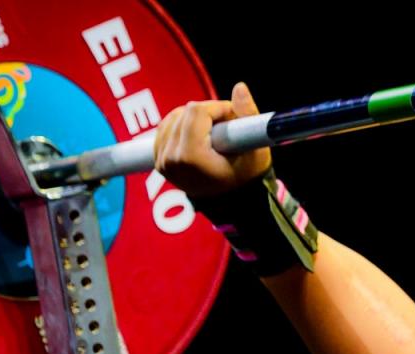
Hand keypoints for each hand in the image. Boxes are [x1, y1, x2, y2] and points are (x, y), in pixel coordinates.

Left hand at [154, 82, 271, 197]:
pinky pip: (165, 128)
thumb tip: (240, 87)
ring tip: (213, 136)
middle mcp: (171, 160)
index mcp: (191, 157)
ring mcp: (162, 162)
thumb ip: (248, 115)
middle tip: (225, 129)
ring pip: (174, 117)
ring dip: (194, 119)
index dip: (218, 108)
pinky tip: (199, 139)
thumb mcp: (256, 149)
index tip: (232, 119)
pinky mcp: (158, 161)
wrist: (234, 204)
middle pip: (184, 112)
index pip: (196, 111)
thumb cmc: (247, 177)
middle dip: (207, 114)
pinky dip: (183, 127)